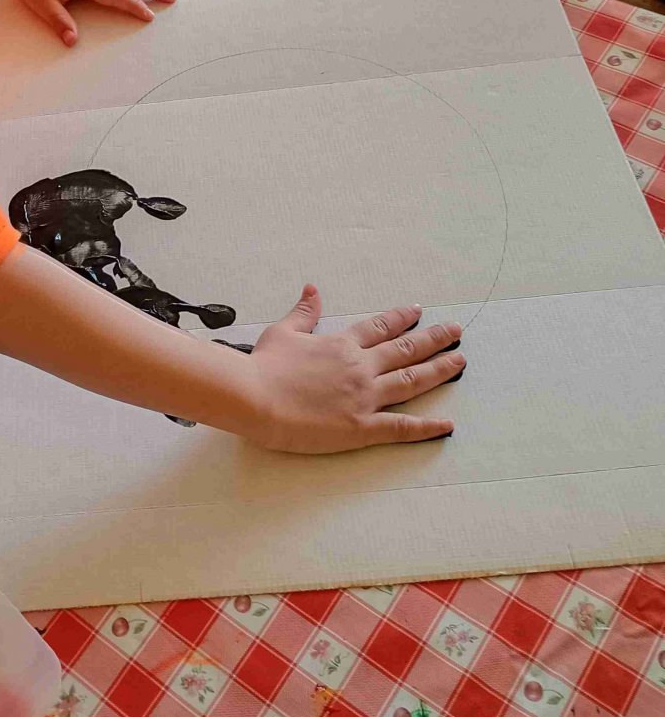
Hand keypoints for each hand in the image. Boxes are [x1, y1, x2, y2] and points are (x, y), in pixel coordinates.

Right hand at [249, 286, 463, 452]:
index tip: (418, 311)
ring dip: (439, 370)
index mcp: (342, 344)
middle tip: (456, 331)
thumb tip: (313, 289)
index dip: (401, 318)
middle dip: (434, 339)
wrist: (255, 397)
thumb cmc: (265, 366)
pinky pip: (401, 427)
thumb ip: (304, 312)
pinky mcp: (361, 427)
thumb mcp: (283, 331)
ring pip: (411, 381)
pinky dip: (427, 427)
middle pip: (405, 350)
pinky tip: (447, 425)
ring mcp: (364, 397)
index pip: (380, 327)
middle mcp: (360, 367)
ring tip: (459, 361)